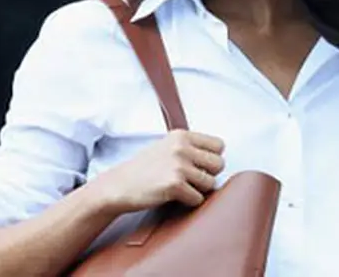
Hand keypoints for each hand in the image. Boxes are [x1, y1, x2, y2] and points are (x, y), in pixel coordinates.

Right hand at [89, 129, 225, 213]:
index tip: (199, 165)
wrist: (120, 185)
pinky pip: (198, 199)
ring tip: (180, 187)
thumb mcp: (166, 147)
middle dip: (208, 175)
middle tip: (190, 179)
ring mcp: (178, 165)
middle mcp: (181, 147)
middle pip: (219, 164)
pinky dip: (189, 202)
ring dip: (198, 190)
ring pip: (210, 183)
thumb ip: (190, 147)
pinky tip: (174, 196)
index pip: (219, 145)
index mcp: (181, 135)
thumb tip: (218, 157)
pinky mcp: (175, 185)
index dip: (211, 158)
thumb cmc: (143, 169)